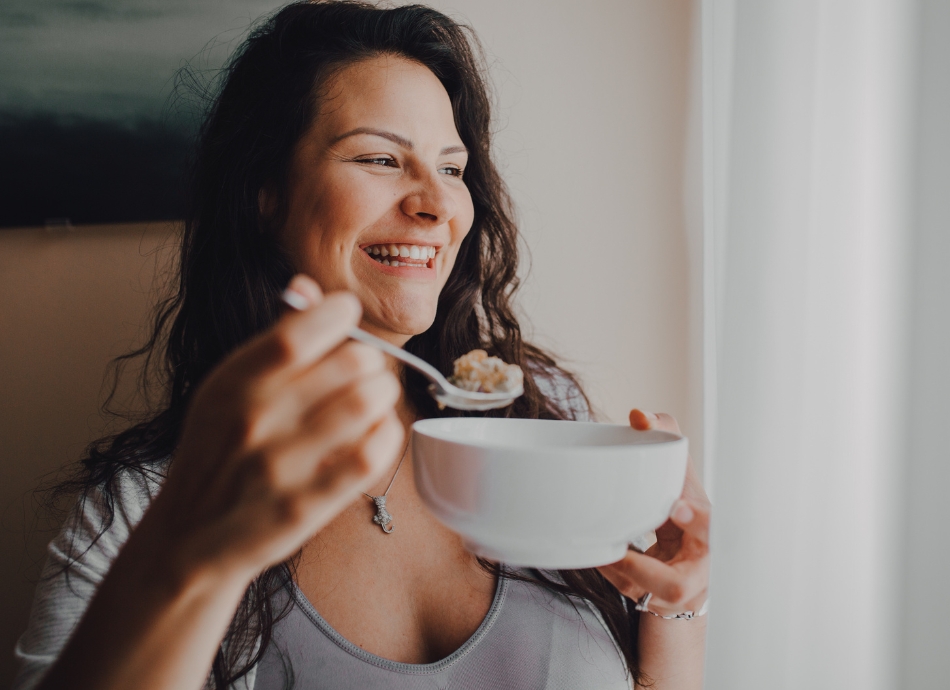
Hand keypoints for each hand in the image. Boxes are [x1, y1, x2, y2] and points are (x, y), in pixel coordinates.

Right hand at [143, 274, 403, 586]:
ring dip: (382, 394)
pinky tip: (378, 433)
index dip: (337, 313)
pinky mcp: (304, 507)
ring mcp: (279, 466)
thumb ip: (271, 342)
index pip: (298, 331)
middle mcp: (254, 420)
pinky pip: (370, 456)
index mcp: (233, 383)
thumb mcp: (224, 392)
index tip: (347, 315)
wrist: (185, 541)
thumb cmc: (214, 456)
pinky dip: (386, 435)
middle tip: (365, 370)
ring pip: (366, 404)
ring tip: (374, 399)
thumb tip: (306, 287)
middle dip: (370, 359)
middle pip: (349, 363)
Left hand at [596, 410, 709, 617]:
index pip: (713, 528)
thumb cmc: (684, 508)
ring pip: (645, 598)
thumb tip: (639, 416)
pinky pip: (630, 596)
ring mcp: (678, 594)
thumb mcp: (681, 472)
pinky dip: (611, 575)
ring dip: (617, 574)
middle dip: (644, 571)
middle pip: (679, 586)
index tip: (676, 506)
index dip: (698, 520)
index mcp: (710, 532)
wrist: (689, 559)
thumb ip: (666, 433)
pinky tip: (599, 554)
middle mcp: (700, 570)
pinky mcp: (657, 603)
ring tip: (599, 549)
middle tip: (617, 551)